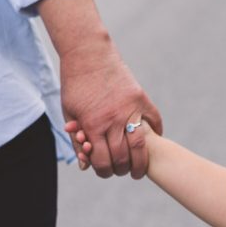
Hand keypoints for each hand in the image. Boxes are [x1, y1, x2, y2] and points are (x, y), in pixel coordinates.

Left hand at [59, 39, 161, 178]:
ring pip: (140, 146)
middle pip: (123, 158)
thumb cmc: (75, 86)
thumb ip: (77, 141)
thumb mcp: (69, 114)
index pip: (102, 161)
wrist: (88, 55)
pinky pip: (154, 123)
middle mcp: (113, 119)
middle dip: (121, 170)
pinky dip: (156, 135)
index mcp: (93, 124)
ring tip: (139, 168)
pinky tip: (152, 142)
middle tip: (122, 171)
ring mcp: (130, 109)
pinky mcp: (142, 100)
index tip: (106, 171)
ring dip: (141, 162)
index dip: (103, 171)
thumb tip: (85, 166)